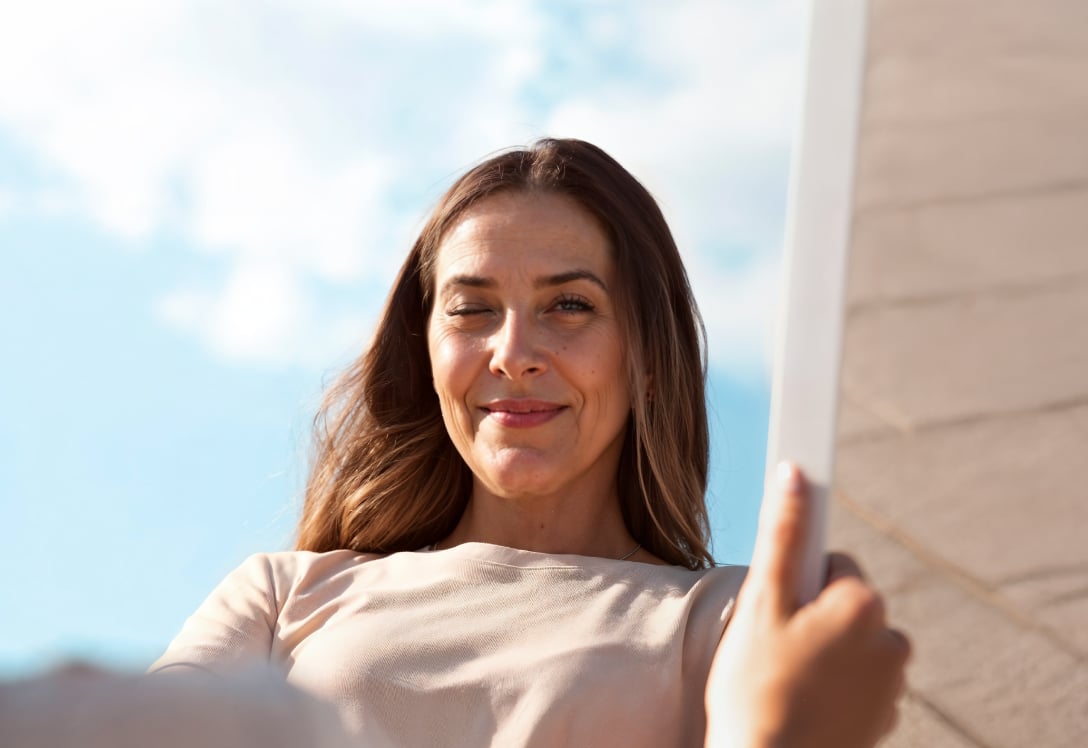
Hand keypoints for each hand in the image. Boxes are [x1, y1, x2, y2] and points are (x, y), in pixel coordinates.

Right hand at [704, 463, 909, 747]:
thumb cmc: (755, 687)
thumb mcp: (761, 602)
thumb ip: (782, 534)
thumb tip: (794, 474)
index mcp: (863, 605)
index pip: (833, 563)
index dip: (796, 582)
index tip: (781, 602)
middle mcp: (890, 640)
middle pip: (843, 603)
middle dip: (810, 616)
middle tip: (773, 645)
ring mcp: (891, 683)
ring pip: (850, 642)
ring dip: (822, 651)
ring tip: (784, 678)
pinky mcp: (884, 716)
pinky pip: (857, 681)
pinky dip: (833, 686)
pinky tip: (801, 701)